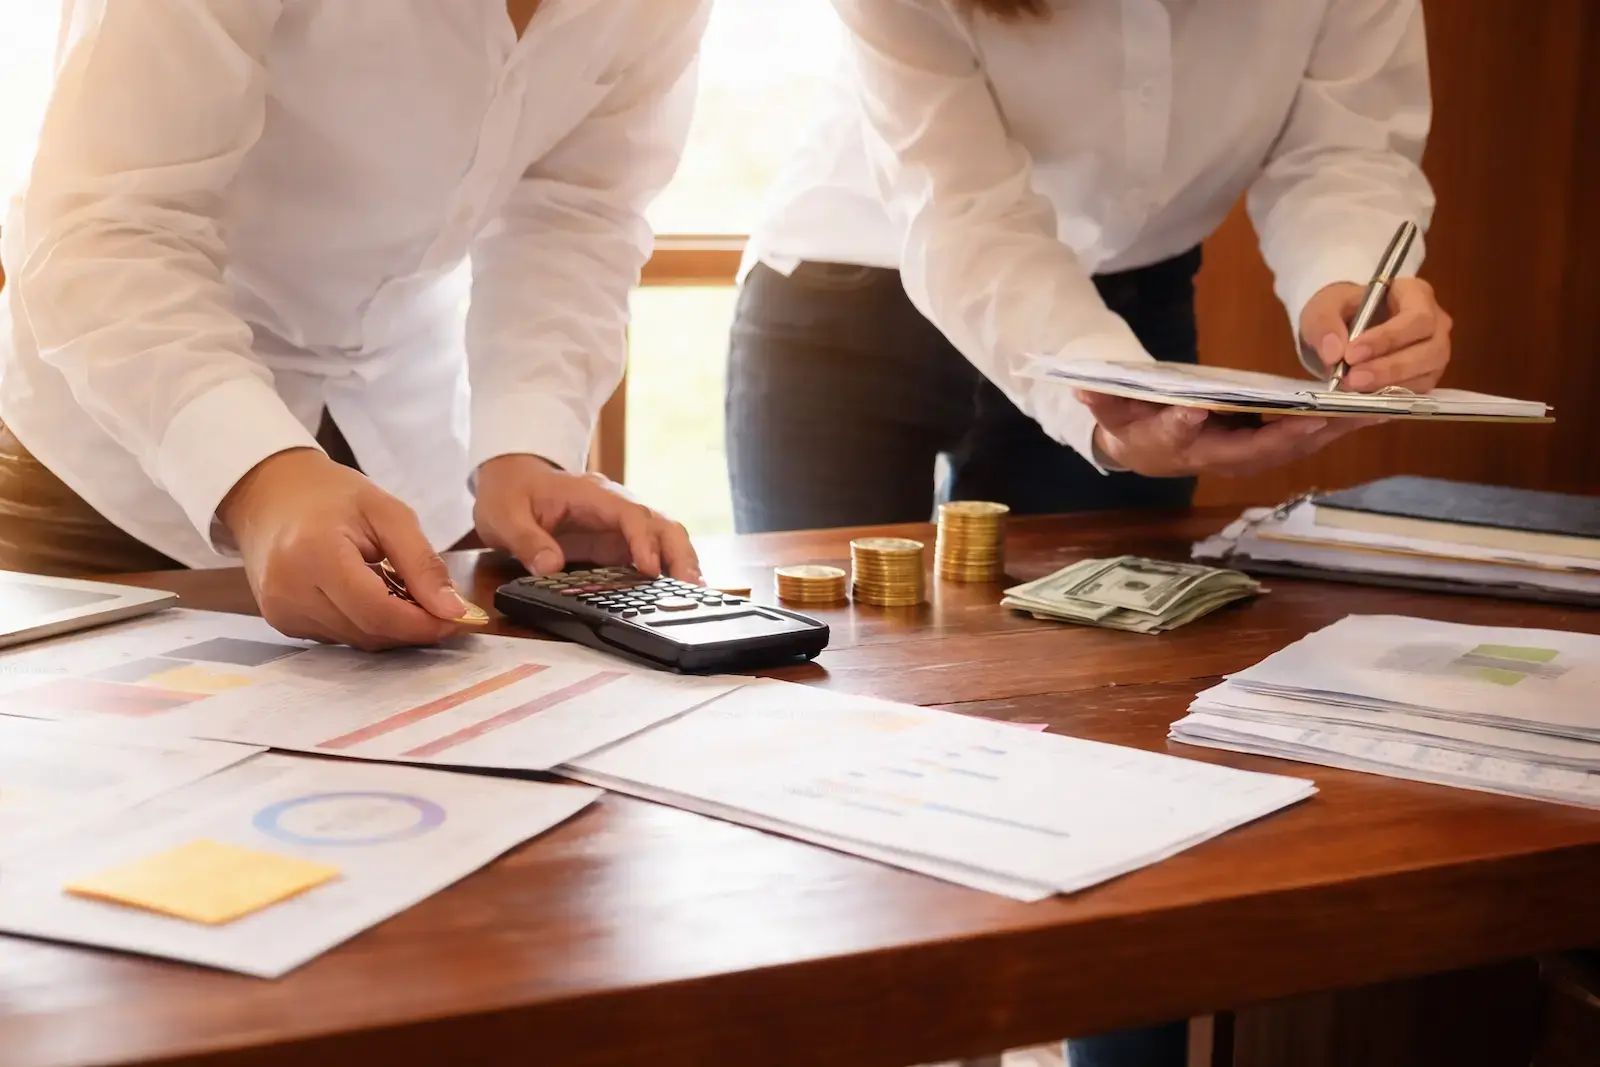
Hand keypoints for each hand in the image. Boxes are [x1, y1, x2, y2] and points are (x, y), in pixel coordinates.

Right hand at [219, 449, 468, 650]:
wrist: (270, 493)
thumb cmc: (331, 495)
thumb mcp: (387, 512)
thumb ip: (421, 562)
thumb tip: (452, 609)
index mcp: (314, 554)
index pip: (378, 612)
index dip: (422, 623)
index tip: (458, 619)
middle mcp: (289, 590)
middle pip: (368, 632)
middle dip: (412, 627)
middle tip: (442, 609)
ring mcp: (281, 610)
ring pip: (356, 640)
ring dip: (391, 627)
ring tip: (405, 595)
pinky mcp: (281, 621)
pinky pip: (338, 637)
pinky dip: (365, 624)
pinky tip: (374, 597)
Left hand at [474, 455, 699, 580]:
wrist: (512, 481)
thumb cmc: (509, 494)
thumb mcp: (504, 517)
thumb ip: (526, 541)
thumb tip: (550, 567)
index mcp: (592, 495)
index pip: (629, 513)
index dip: (643, 540)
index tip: (648, 569)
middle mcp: (615, 507)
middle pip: (660, 523)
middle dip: (678, 552)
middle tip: (690, 587)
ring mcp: (620, 525)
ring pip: (663, 537)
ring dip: (680, 561)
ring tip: (694, 592)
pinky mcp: (617, 543)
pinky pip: (650, 553)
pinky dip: (666, 570)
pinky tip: (676, 592)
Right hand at [1080, 391, 1371, 477]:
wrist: (1147, 453)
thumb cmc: (1132, 426)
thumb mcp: (1113, 413)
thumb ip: (1103, 401)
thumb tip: (1081, 389)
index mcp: (1175, 445)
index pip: (1180, 436)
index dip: (1185, 425)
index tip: (1195, 409)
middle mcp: (1215, 457)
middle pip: (1255, 450)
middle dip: (1289, 434)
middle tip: (1322, 416)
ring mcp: (1245, 456)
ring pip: (1289, 448)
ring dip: (1330, 433)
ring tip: (1369, 411)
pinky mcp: (1266, 448)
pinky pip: (1303, 441)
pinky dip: (1336, 429)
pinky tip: (1368, 413)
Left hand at [1301, 277, 1452, 392]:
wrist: (1342, 330)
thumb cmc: (1341, 311)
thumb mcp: (1324, 306)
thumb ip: (1324, 322)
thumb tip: (1334, 353)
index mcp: (1416, 294)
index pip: (1417, 317)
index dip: (1388, 339)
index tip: (1351, 354)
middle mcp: (1435, 323)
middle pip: (1429, 349)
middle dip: (1389, 368)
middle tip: (1351, 379)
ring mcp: (1434, 353)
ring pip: (1426, 375)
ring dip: (1389, 386)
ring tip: (1352, 389)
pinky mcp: (1425, 378)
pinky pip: (1417, 393)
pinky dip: (1390, 399)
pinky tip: (1362, 399)